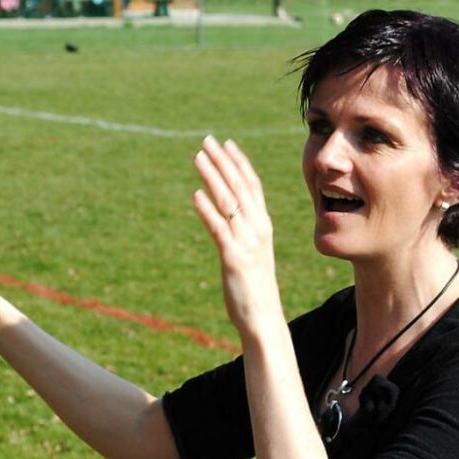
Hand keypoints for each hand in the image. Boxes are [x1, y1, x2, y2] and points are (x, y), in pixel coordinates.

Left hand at [193, 136, 282, 336]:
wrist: (263, 318)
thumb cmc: (255, 287)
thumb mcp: (253, 253)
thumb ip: (244, 233)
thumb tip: (230, 218)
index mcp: (263, 226)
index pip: (252, 186)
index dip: (239, 162)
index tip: (226, 143)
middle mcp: (258, 230)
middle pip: (239, 187)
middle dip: (222, 161)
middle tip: (206, 140)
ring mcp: (247, 243)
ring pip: (228, 202)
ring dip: (212, 177)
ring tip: (197, 157)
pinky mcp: (233, 259)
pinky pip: (218, 229)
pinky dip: (207, 210)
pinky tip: (195, 195)